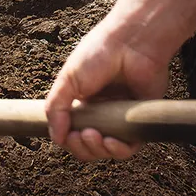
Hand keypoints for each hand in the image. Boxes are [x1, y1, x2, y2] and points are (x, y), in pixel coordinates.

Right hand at [46, 16, 168, 160]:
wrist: (131, 44)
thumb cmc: (100, 53)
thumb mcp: (68, 79)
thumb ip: (56, 108)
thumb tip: (56, 138)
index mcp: (81, 102)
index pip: (71, 132)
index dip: (67, 139)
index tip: (66, 135)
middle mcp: (100, 111)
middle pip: (88, 145)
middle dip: (81, 147)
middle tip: (81, 136)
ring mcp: (119, 117)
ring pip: (107, 150)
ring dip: (98, 150)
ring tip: (94, 136)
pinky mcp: (139, 119)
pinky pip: (130, 147)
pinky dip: (119, 151)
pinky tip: (111, 142)